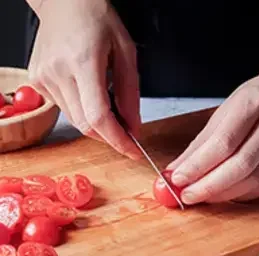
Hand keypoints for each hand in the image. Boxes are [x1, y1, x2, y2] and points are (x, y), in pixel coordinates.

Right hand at [28, 0, 141, 158]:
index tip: (133, 151)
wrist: (64, 1)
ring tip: (111, 107)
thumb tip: (133, 127)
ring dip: (97, 123)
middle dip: (110, 136)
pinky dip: (82, 110)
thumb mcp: (126, 52)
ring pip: (75, 120)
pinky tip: (90, 92)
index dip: (118, 140)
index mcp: (83, 62)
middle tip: (129, 133)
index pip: (99, 116)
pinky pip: (64, 108)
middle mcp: (58, 72)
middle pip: (86, 124)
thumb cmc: (97, 19)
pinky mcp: (37, 79)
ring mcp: (43, 77)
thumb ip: (130, 93)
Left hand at [166, 71, 258, 203]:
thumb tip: (178, 171)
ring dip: (226, 193)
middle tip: (188, 195)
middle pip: (242, 164)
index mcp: (253, 103)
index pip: (223, 142)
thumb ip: (202, 143)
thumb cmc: (256, 100)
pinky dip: (244, 194)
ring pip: (256, 179)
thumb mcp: (225, 111)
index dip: (199, 165)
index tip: (178, 179)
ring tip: (204, 196)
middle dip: (210, 185)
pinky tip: (228, 194)